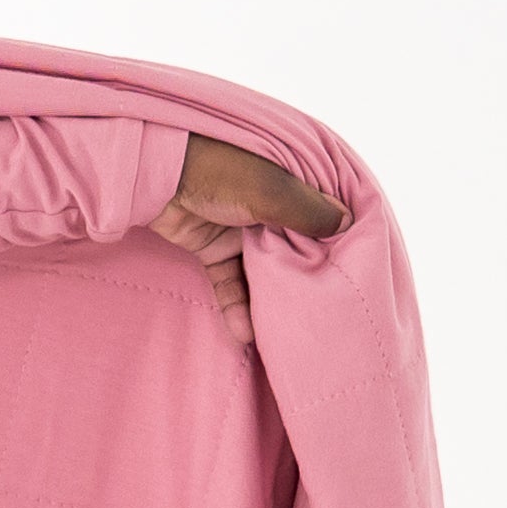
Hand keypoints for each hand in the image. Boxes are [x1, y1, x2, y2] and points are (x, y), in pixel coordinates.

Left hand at [148, 135, 347, 348]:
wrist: (155, 173)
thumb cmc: (220, 172)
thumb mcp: (271, 191)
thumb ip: (307, 211)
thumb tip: (346, 224)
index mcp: (293, 181)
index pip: (325, 215)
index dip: (337, 243)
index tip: (351, 274)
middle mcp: (272, 205)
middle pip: (296, 247)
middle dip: (304, 278)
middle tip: (320, 312)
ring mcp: (241, 227)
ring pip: (262, 269)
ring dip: (268, 299)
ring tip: (283, 332)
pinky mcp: (213, 246)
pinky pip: (229, 280)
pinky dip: (235, 305)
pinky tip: (244, 334)